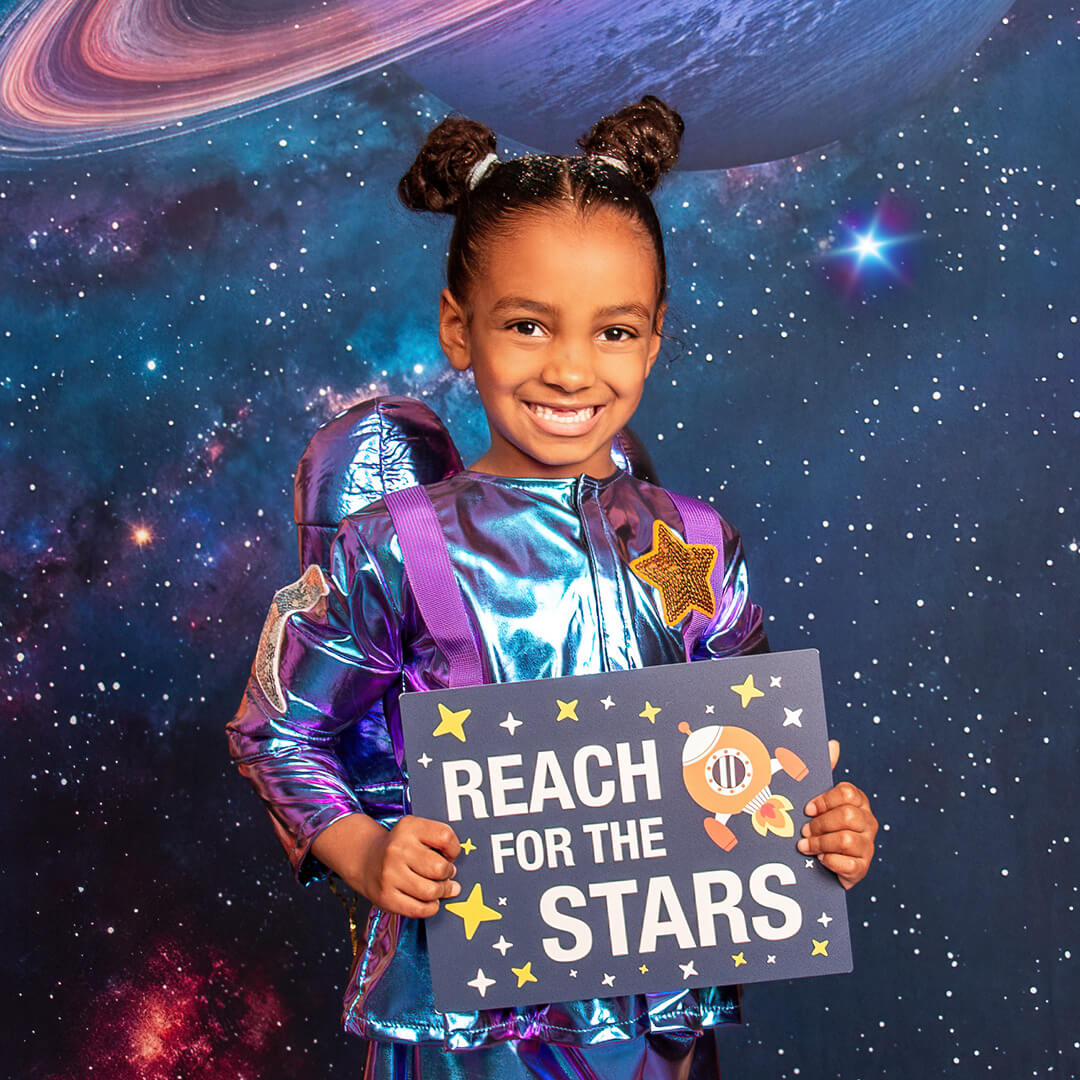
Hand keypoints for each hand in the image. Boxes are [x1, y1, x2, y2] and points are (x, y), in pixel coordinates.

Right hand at [358, 815, 461, 917]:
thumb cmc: (399, 846)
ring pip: (432, 891)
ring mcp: (390, 874)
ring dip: (441, 892)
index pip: (445, 837)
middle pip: (440, 868)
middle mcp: (397, 849)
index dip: (454, 849)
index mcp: (408, 828)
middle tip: (445, 873)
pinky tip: (430, 901)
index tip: (449, 854)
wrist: (364, 858)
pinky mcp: (386, 897)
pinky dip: (431, 907)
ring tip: (439, 888)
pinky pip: (419, 909)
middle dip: (448, 873)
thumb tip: (455, 870)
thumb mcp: (415, 830)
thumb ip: (437, 841)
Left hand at [796, 741, 877, 888]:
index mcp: (858, 802)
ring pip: (845, 840)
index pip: (848, 793)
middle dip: (820, 824)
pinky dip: (830, 862)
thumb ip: (824, 772)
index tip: (807, 809)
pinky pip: (848, 864)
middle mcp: (868, 822)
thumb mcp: (819, 801)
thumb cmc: (819, 826)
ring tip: (806, 846)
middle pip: (847, 816)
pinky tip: (822, 860)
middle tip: (804, 831)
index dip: (825, 801)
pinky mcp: (863, 868)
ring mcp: (868, 846)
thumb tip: (832, 743)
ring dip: (819, 843)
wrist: (820, 863)